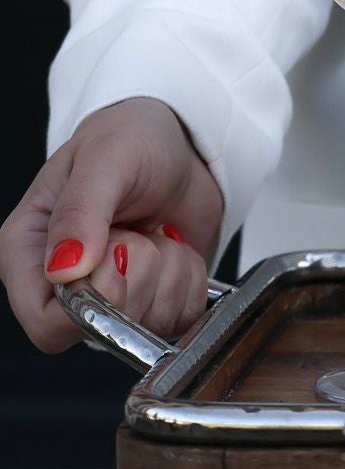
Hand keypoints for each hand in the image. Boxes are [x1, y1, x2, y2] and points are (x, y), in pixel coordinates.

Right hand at [0, 99, 222, 353]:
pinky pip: (183, 317)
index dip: (92, 303)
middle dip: (141, 275)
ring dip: (170, 272)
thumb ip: (81, 212)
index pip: (47, 324)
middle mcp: (65, 284)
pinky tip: (176, 246)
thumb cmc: (131, 139)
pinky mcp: (154, 296)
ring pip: (149, 324)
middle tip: (140, 230)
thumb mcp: (104, 160)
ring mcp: (113, 295)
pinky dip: (192, 279)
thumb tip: (64, 270)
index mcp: (28, 252)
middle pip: (105, 329)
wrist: (179, 142)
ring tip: (156, 230)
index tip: (120, 251)